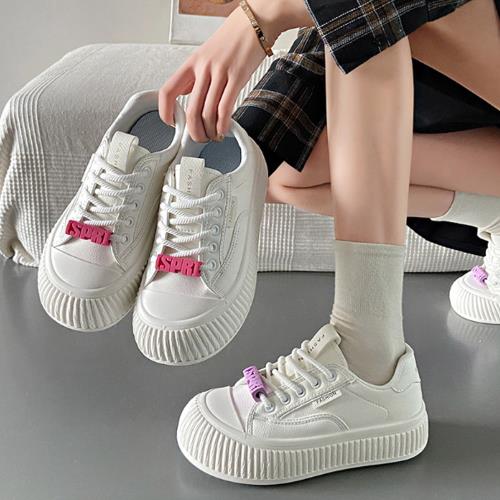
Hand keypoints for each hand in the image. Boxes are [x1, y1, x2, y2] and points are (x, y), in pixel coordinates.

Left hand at [159, 4, 273, 141]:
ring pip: (208, 112)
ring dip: (211, 131)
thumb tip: (188, 93)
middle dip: (195, 131)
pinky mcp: (237, 77)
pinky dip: (223, 124)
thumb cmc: (232, 39)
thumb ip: (196, 75)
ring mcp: (220, 73)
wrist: (254, 23)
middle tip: (200, 139)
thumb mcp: (206, 54)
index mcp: (192, 63)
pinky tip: (224, 130)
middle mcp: (203, 68)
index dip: (165, 111)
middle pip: (191, 110)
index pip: (168, 90)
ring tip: (215, 136)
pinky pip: (225, 107)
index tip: (171, 123)